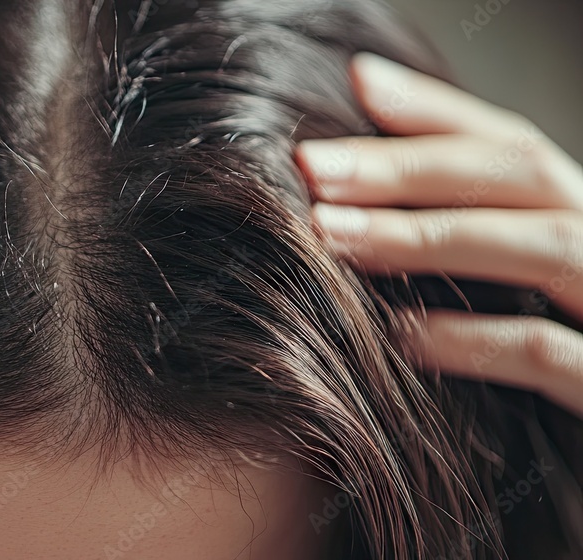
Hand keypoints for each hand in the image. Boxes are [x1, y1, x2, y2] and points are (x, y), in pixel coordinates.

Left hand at [297, 53, 582, 417]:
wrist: (582, 485)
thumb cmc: (550, 384)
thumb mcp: (508, 300)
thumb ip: (466, 247)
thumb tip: (355, 204)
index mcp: (582, 222)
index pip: (516, 146)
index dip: (440, 110)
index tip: (358, 83)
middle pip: (524, 177)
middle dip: (412, 167)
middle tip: (312, 165)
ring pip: (546, 249)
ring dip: (430, 236)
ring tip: (332, 234)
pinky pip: (553, 355)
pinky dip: (475, 338)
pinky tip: (399, 335)